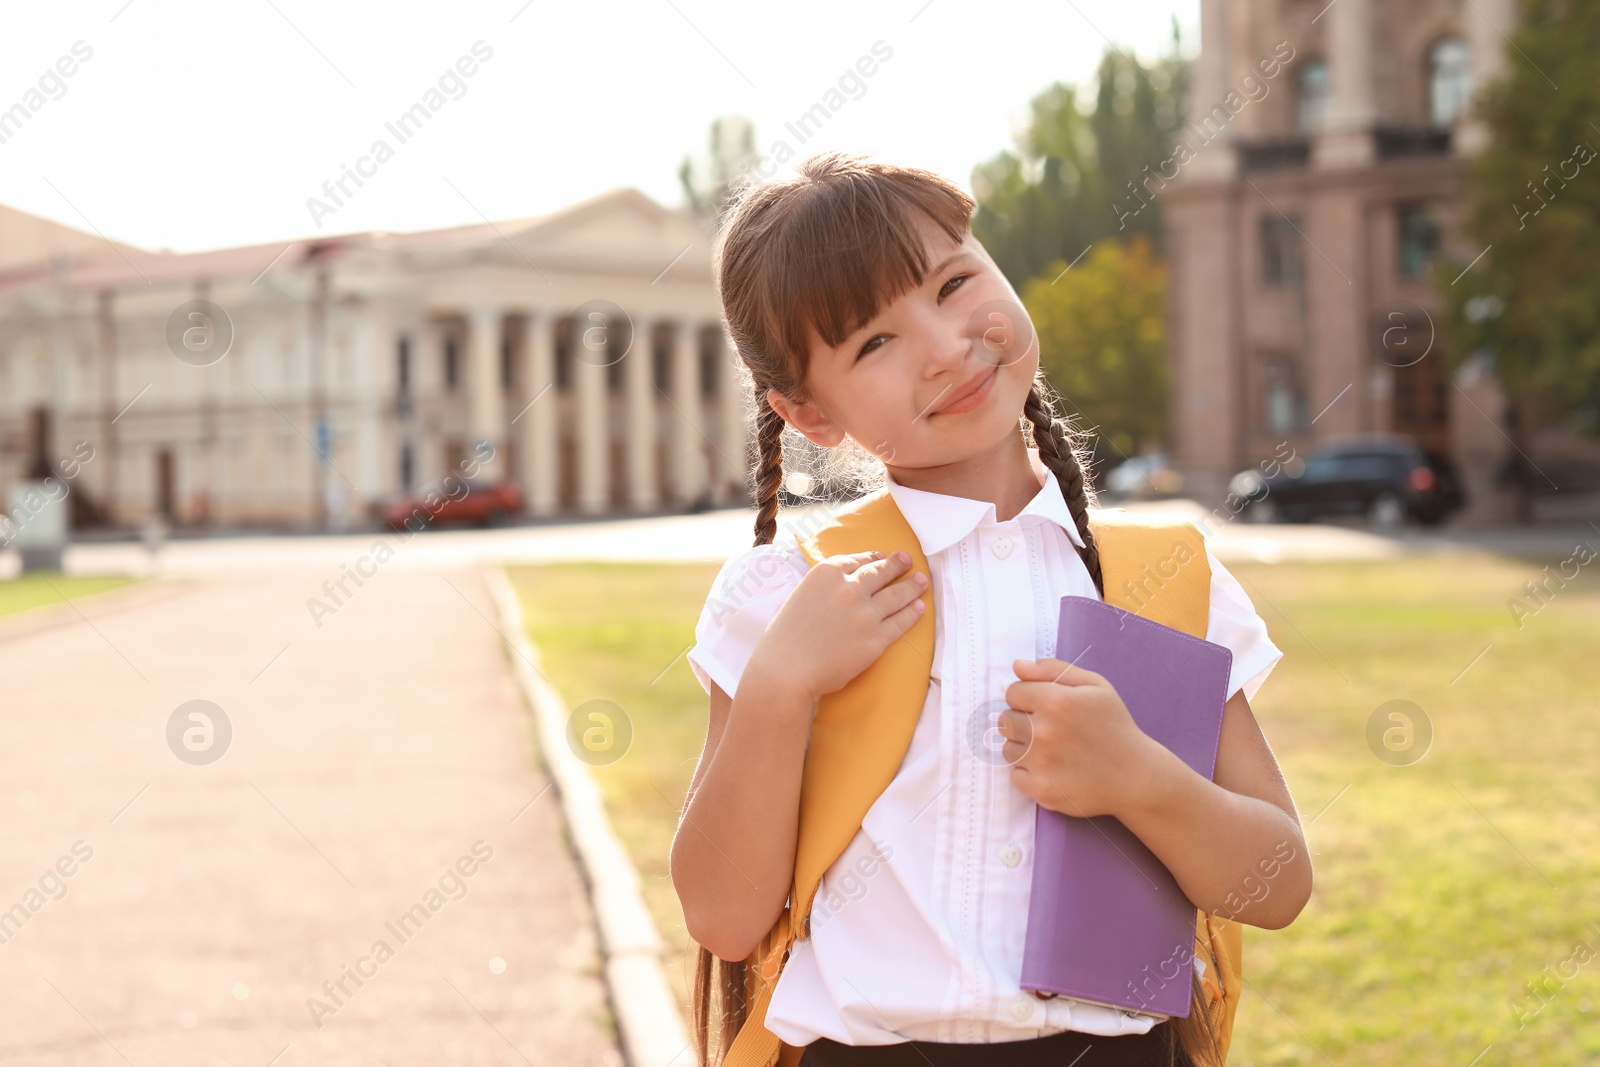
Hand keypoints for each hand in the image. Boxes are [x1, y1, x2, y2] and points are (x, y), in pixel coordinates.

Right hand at [748, 549, 928, 705]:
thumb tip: (842, 585)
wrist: (787, 671)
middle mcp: (849, 588)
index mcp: (826, 574)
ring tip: (922, 581)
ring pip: (896, 595)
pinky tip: (919, 608)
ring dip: (912, 586)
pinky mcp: (875, 640)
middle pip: (880, 572)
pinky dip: (912, 613)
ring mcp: (865, 614)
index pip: (857, 560)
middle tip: (908, 560)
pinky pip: (900, 622)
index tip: (882, 557)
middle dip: (897, 565)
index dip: (872, 558)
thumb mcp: (800, 597)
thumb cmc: (785, 638)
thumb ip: (823, 588)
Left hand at [998, 657, 1165, 819]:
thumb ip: (1053, 670)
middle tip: (1049, 730)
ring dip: (1023, 748)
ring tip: (1051, 750)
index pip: (1012, 692)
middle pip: (1005, 720)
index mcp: (1056, 701)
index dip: (1027, 697)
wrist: (1136, 775)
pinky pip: (1015, 776)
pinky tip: (1051, 770)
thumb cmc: (1114, 726)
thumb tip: (1017, 666)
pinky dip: (1029, 774)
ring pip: (1007, 749)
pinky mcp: (1042, 790)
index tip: (1044, 706)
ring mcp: (1041, 763)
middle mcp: (1043, 732)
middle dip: (1022, 722)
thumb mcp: (1095, 685)